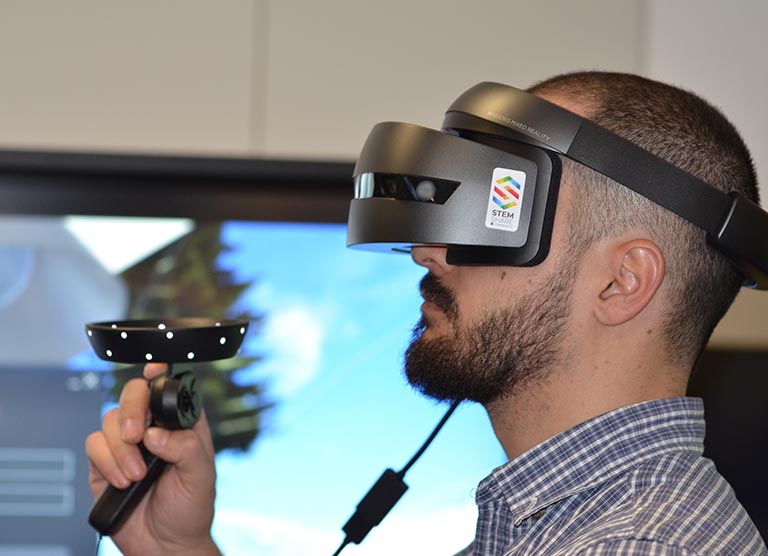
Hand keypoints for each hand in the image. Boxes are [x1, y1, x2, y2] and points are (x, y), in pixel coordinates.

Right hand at [86, 363, 219, 555]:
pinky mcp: (104, 463)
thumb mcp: (201, 476)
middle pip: (134, 393)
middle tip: (136, 436)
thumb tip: (157, 433)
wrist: (165, 546)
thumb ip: (186, 449)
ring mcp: (128, 444)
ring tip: (137, 475)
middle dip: (131, 410)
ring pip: (110, 419)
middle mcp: (154, 428)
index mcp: (182, 424)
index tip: (154, 371)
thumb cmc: (191, 509)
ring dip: (121, 448)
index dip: (160, 374)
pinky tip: (122, 480)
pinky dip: (107, 461)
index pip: (170, 388)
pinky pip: (94, 445)